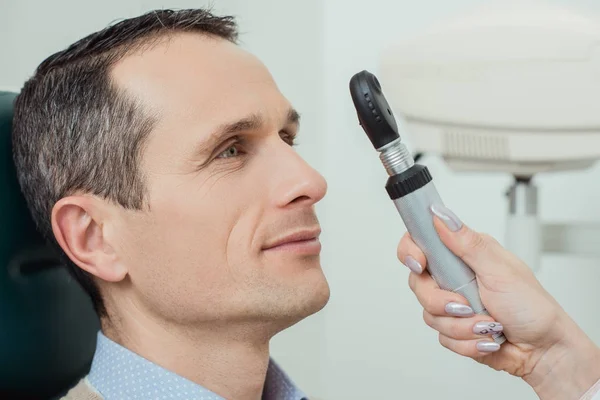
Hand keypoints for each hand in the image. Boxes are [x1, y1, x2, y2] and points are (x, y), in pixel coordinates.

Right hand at [398, 204, 599, 399]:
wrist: (543, 349)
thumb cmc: (532, 306)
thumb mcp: (500, 270)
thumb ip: (467, 243)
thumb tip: (441, 215)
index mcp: (464, 254)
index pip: (420, 242)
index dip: (411, 251)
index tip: (418, 263)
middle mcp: (454, 277)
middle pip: (418, 284)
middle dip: (440, 301)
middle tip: (464, 305)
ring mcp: (452, 303)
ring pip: (429, 314)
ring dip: (461, 326)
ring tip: (487, 325)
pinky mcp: (454, 329)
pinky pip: (442, 337)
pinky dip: (466, 342)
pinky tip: (486, 338)